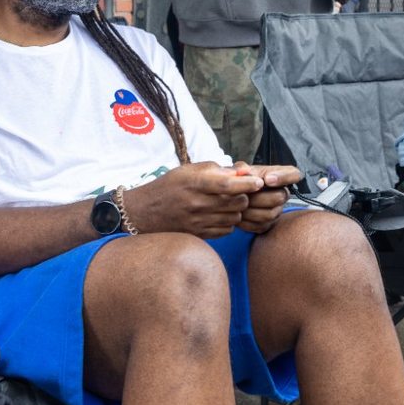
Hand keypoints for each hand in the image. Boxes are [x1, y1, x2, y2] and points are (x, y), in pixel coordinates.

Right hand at [125, 161, 264, 238]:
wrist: (144, 212)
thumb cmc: (168, 186)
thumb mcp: (187, 171)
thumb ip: (214, 170)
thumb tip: (241, 172)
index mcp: (195, 184)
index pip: (228, 185)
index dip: (248, 184)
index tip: (259, 182)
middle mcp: (197, 204)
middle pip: (236, 203)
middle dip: (245, 196)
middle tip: (243, 191)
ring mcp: (198, 222)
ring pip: (234, 218)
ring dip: (238, 210)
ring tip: (230, 203)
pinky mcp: (199, 234)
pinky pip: (226, 230)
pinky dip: (229, 222)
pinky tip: (221, 215)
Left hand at [236, 164, 302, 234]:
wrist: (231, 198)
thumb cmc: (239, 182)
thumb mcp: (238, 170)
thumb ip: (241, 168)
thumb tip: (243, 171)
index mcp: (278, 176)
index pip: (294, 174)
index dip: (284, 177)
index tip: (268, 179)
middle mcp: (281, 193)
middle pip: (279, 197)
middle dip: (258, 197)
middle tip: (243, 194)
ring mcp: (276, 210)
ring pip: (270, 214)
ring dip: (250, 210)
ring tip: (237, 204)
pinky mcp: (268, 224)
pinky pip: (261, 226)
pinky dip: (246, 221)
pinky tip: (238, 214)